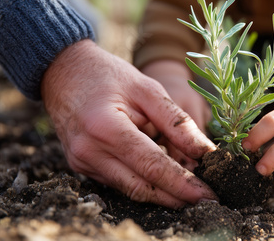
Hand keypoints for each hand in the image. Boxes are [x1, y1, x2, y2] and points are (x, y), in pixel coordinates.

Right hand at [41, 40, 216, 208]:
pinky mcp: (82, 166)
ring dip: (162, 194)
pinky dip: (144, 182)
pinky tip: (166, 179)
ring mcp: (82, 162)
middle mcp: (89, 152)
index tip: (209, 194)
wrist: (64, 72)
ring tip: (191, 192)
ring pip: (130, 189)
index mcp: (105, 127)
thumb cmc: (109, 75)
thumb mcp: (148, 89)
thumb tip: (204, 151)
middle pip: (141, 186)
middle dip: (176, 197)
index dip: (183, 183)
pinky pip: (119, 181)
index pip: (152, 165)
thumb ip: (176, 121)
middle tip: (206, 201)